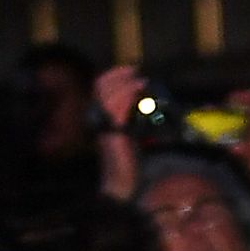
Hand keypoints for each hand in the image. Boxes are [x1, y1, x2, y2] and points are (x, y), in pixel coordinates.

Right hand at [93, 65, 144, 199]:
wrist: (125, 181)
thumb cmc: (133, 158)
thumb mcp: (136, 129)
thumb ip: (138, 114)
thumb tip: (151, 97)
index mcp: (102, 116)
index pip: (99, 87)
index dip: (114, 75)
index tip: (132, 69)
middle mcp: (98, 119)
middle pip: (101, 88)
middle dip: (119, 76)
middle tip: (137, 73)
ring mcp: (103, 126)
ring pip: (108, 96)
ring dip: (126, 85)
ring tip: (142, 83)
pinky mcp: (112, 133)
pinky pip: (116, 109)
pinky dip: (128, 97)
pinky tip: (139, 92)